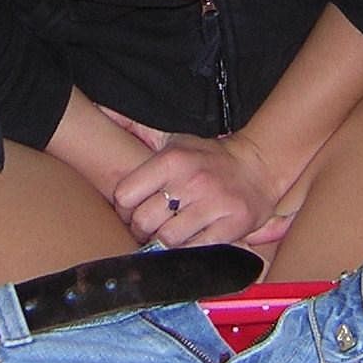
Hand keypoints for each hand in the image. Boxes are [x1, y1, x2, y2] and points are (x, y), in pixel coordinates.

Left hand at [110, 129, 293, 247]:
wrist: (258, 167)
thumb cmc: (208, 158)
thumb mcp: (174, 140)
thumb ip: (140, 131)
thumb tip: (103, 111)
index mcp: (173, 160)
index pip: (125, 195)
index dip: (124, 208)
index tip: (133, 210)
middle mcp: (192, 181)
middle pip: (144, 221)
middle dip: (143, 229)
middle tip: (151, 227)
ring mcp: (213, 205)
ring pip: (168, 240)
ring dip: (165, 242)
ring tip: (171, 234)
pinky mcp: (231, 226)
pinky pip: (195, 251)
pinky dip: (188, 251)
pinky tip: (190, 241)